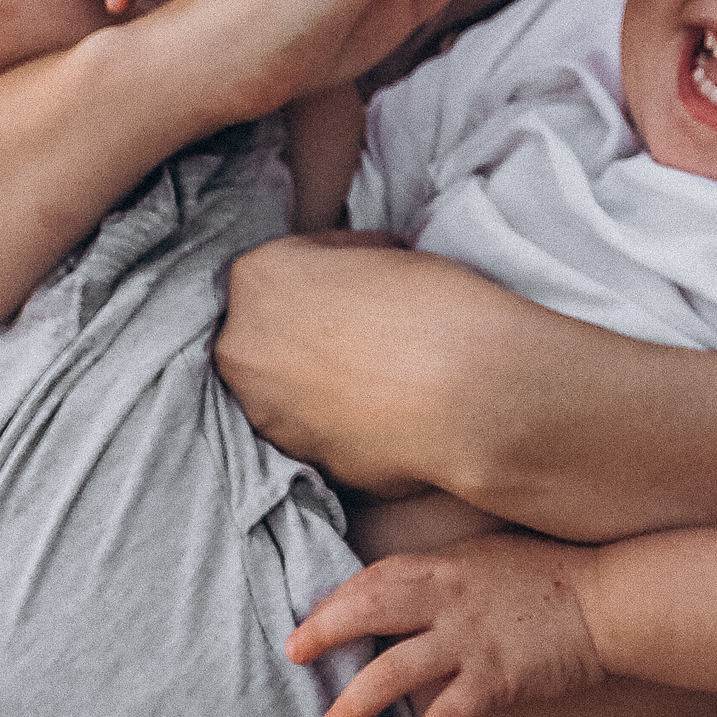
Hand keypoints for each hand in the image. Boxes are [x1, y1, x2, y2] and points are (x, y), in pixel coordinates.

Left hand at [222, 237, 506, 491]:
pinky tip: (393, 413)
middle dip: (309, 335)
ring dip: (322, 386)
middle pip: (269, 336)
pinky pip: (324, 437)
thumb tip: (351, 283)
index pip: (284, 268)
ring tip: (383, 377)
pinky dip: (349, 428)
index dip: (330, 273)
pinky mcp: (306, 464)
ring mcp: (270, 417)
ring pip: (290, 394)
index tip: (362, 281)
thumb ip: (340, 269)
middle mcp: (245, 352)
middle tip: (368, 331)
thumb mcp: (381, 253)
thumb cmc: (433, 306)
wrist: (471, 391)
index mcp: (258, 282)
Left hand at [287, 531, 609, 716]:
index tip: (311, 616)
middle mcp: (451, 598)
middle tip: (291, 655)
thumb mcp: (491, 558)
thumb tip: (415, 591)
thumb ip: (450, 573)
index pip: (378, 577)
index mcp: (448, 566)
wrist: (610, 598)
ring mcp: (471, 639)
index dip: (339, 597)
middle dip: (325, 632)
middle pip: (370, 610)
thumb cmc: (556, 576)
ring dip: (357, 700)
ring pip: (395, 669)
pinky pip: (448, 716)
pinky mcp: (497, 678)